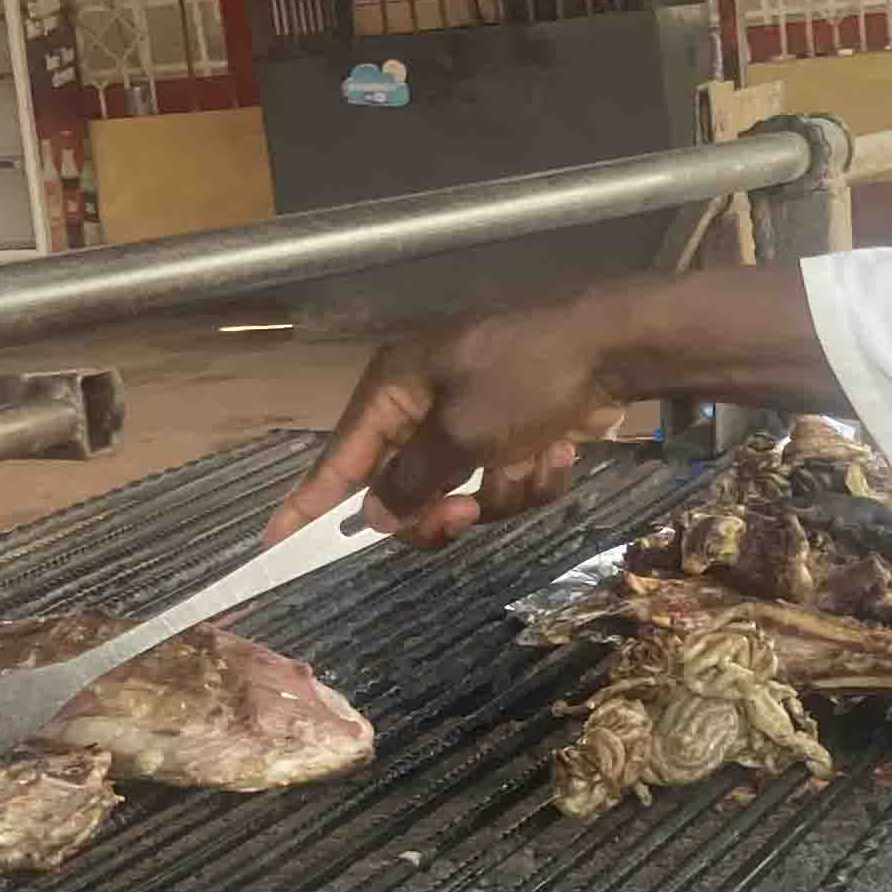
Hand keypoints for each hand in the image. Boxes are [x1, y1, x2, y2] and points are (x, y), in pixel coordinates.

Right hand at [262, 302, 622, 551]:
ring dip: (504, 491)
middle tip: (464, 518)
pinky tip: (561, 448)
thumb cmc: (528, 377)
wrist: (617, 347)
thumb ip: (411, 482)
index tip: (274, 544)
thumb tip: (377, 514)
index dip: (308, 504)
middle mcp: (426, 400)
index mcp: (396, 386)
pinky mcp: (517, 432)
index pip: (339, 457)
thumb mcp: (461, 433)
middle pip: (405, 488)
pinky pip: (508, 481)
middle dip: (440, 509)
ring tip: (535, 459)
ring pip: (465, 493)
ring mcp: (474, 418)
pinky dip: (535, 475)